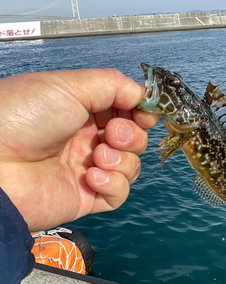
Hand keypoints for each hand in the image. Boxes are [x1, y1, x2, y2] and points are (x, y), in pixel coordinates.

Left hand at [0, 68, 158, 230]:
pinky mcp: (86, 197)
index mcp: (81, 110)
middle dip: (131, 135)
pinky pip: (118, 195)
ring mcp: (86, 169)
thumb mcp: (68, 86)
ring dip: (122, 160)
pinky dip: (113, 184)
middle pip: (133, 139)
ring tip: (96, 156)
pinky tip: (91, 177)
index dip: (140, 112)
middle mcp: (86, 139)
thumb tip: (143, 94)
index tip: (146, 113)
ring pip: (130, 166)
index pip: (125, 111)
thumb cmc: (21, 117)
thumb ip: (113, 85)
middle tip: (113, 134)